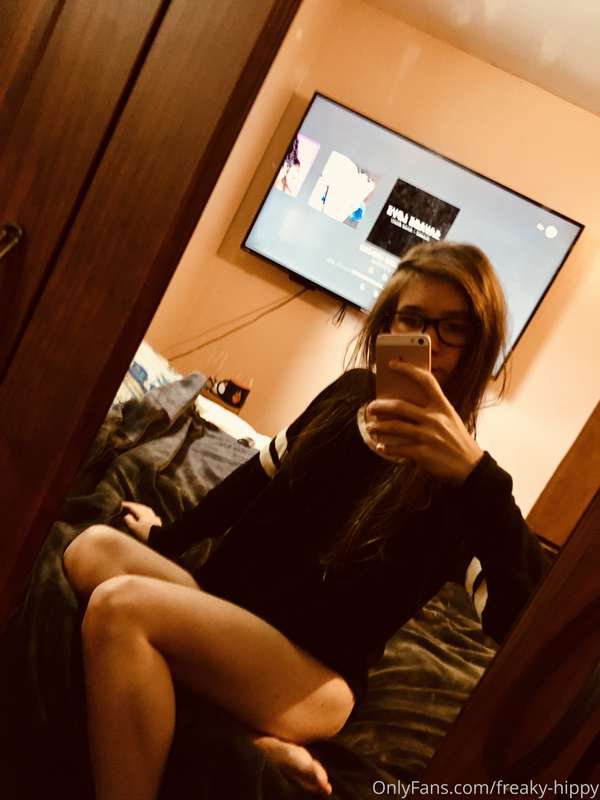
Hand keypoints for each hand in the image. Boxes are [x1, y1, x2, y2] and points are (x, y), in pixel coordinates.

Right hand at [121, 501, 161, 540]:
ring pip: (146, 510)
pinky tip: (146, 518)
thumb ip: (129, 520)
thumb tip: (127, 515)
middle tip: (127, 506)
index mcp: (142, 513)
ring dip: (140, 509)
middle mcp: (149, 513)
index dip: (127, 505)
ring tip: (135, 511)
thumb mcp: (133, 527)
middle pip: (140, 507)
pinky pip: (150, 515)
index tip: (121, 504)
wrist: (159, 540)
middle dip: (133, 506)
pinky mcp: (157, 523)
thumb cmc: (145, 534)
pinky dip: (145, 515)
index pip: (133, 506)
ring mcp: (154, 517)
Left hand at [366, 361, 483, 483]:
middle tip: (370, 407)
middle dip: (380, 406)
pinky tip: (380, 446)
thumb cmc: (456, 439)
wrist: (470, 466)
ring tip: (370, 427)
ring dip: (378, 427)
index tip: (392, 364)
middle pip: (400, 406)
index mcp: (443, 406)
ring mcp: (429, 436)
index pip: (425, 380)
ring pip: (395, 427)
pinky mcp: (423, 454)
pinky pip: (398, 448)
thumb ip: (430, 410)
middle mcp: (435, 419)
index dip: (408, 369)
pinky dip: (387, 448)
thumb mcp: (449, 419)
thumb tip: (398, 406)